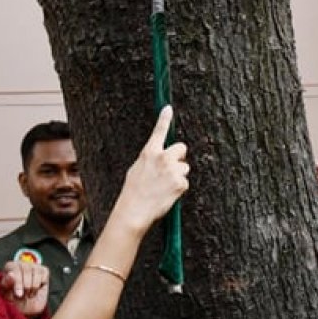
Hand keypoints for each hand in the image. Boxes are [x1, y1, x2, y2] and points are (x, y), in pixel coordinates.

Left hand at [0, 261, 49, 317]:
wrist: (24, 304)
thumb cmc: (13, 296)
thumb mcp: (6, 292)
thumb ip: (7, 283)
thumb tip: (11, 274)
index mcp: (10, 266)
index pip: (15, 270)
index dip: (18, 283)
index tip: (19, 294)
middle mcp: (22, 263)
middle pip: (26, 272)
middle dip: (25, 287)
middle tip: (23, 296)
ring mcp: (34, 265)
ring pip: (36, 276)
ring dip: (32, 289)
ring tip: (27, 293)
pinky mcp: (44, 270)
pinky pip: (43, 278)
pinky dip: (39, 287)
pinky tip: (34, 290)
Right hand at [113, 106, 189, 232]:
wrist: (134, 210)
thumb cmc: (133, 192)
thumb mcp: (136, 170)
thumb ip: (150, 160)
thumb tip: (159, 158)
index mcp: (149, 152)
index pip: (159, 131)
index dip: (164, 118)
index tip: (168, 108)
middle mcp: (163, 157)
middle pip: (182, 147)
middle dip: (180, 157)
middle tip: (171, 168)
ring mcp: (173, 170)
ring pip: (184, 168)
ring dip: (178, 176)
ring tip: (164, 188)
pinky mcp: (180, 183)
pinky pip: (185, 183)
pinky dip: (179, 189)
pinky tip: (167, 195)